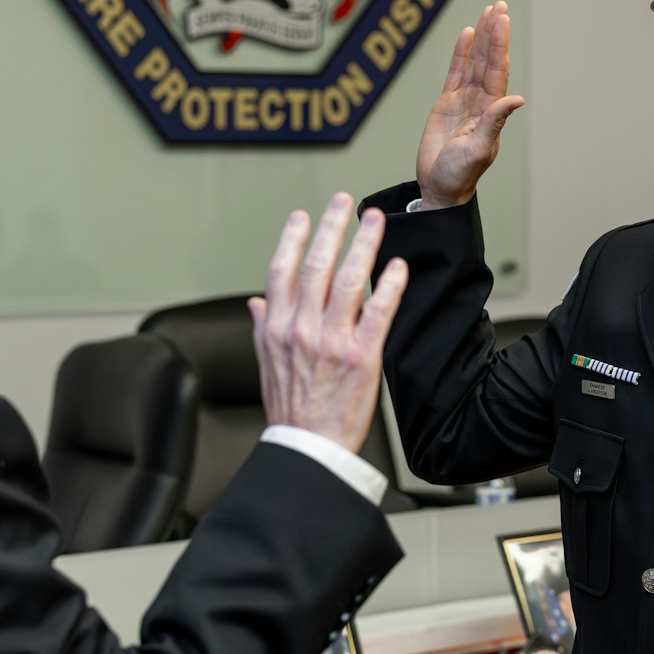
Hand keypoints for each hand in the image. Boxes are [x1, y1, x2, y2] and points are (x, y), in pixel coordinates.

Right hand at [250, 194, 408, 453]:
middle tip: (343, 203)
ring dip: (364, 245)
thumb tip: (256, 302)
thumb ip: (262, 329)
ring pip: (348, 280)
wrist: (309, 450)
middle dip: (331, 228)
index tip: (302, 216)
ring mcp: (332, 341)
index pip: (281, 271)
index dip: (292, 239)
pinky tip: (397, 267)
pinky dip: (388, 286)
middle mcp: (301, 330)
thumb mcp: (266, 366)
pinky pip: (378, 312)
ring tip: (375, 221)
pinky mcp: (362, 356)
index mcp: (276, 329)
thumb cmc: (290, 411)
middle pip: (316, 265)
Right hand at [414, 0, 525, 208]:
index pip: (497, 70)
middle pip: (488, 60)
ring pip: (474, 62)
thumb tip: (516, 99)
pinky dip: (461, 53)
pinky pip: (455, 72)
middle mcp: (481, 100)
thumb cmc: (460, 174)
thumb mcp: (478, 149)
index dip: (500, 45)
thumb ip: (494, 122)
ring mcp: (464, 100)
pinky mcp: (447, 102)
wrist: (439, 186)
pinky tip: (466, 34)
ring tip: (487, 12)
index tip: (502, 20)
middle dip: (494, 33)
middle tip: (499, 5)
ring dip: (482, 37)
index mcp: (491, 111)